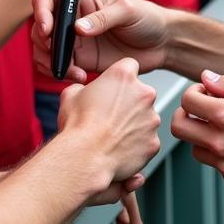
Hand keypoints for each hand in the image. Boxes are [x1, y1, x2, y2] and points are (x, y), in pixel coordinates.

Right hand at [33, 0, 170, 82]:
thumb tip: (77, 28)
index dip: (41, 12)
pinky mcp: (80, 60)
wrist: (162, 44)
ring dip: (50, 62)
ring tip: (71, 71)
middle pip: (41, 27)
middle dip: (44, 43)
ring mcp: (74, 41)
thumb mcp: (129, 10)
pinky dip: (62, 74)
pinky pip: (60, 67)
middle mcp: (72, 18)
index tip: (48, 29)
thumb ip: (104, 17)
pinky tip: (80, 77)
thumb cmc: (147, 17)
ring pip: (45, 50)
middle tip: (58, 55)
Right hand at [58, 58, 160, 185]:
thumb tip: (81, 91)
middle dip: (129, 102)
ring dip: (133, 124)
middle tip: (110, 116)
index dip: (120, 77)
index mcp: (124, 76)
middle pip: (141, 93)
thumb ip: (81, 87)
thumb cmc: (78, 126)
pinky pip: (147, 141)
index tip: (114, 87)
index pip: (130, 66)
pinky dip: (136, 145)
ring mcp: (152, 119)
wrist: (85, 158)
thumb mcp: (70, 95)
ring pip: (145, 118)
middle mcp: (144, 94)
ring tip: (112, 135)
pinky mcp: (153, 142)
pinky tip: (118, 149)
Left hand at [171, 70, 223, 194]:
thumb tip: (207, 78)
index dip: (194, 91)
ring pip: (196, 149)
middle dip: (185, 114)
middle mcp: (221, 143)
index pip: (186, 101)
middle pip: (179, 128)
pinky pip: (217, 166)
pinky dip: (222, 155)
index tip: (208, 91)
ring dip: (202, 136)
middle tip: (201, 109)